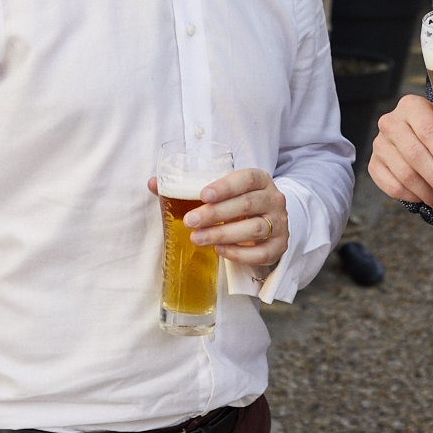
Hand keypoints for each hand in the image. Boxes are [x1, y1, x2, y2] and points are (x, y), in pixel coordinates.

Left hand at [151, 168, 287, 266]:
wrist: (269, 221)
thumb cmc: (238, 203)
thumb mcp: (222, 191)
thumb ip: (188, 186)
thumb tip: (153, 183)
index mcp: (261, 180)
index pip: (247, 178)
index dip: (226, 186)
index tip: (203, 194)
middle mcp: (274, 199)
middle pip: (246, 204)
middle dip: (215, 213)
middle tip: (190, 221)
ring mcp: (280, 224)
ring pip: (253, 228)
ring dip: (223, 234)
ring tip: (197, 238)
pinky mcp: (280, 246)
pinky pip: (261, 253)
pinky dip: (239, 253)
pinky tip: (219, 250)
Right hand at [368, 93, 432, 209]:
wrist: (415, 131)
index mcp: (412, 105)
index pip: (428, 132)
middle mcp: (391, 121)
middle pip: (415, 156)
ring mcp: (379, 144)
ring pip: (403, 174)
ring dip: (428, 193)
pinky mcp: (374, 163)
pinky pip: (390, 185)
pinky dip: (411, 196)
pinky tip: (428, 198)